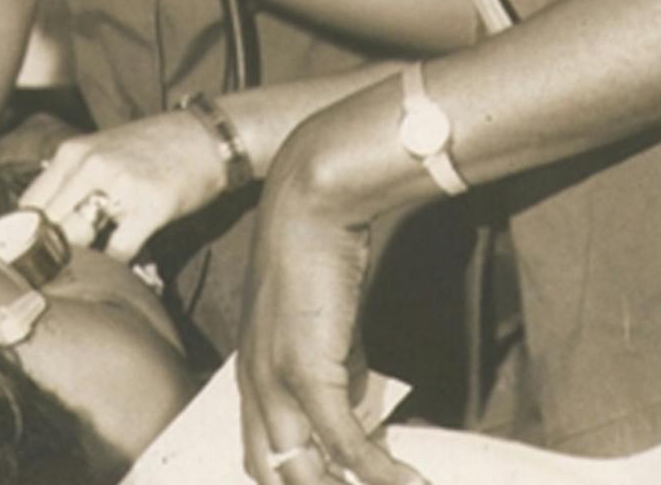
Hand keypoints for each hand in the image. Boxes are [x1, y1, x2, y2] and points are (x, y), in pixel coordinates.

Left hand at [20, 111, 232, 262]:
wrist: (206, 136)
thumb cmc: (154, 146)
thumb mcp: (103, 151)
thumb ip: (72, 180)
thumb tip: (44, 222)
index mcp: (73, 153)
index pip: (30, 204)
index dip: (23, 237)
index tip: (26, 260)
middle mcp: (90, 165)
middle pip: (48, 225)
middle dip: (46, 255)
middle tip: (50, 277)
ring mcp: (120, 185)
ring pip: (78, 239)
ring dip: (79, 262)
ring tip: (81, 277)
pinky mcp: (150, 207)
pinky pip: (118, 251)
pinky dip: (115, 268)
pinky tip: (117, 272)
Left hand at [237, 112, 422, 484]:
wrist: (312, 203)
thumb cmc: (321, 253)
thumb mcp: (326, 326)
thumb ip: (337, 370)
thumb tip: (361, 411)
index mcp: (251, 374)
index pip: (258, 456)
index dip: (295, 481)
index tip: (339, 481)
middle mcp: (252, 385)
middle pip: (271, 475)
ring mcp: (274, 381)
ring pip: (302, 473)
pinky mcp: (307, 372)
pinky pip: (345, 443)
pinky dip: (379, 470)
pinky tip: (410, 480)